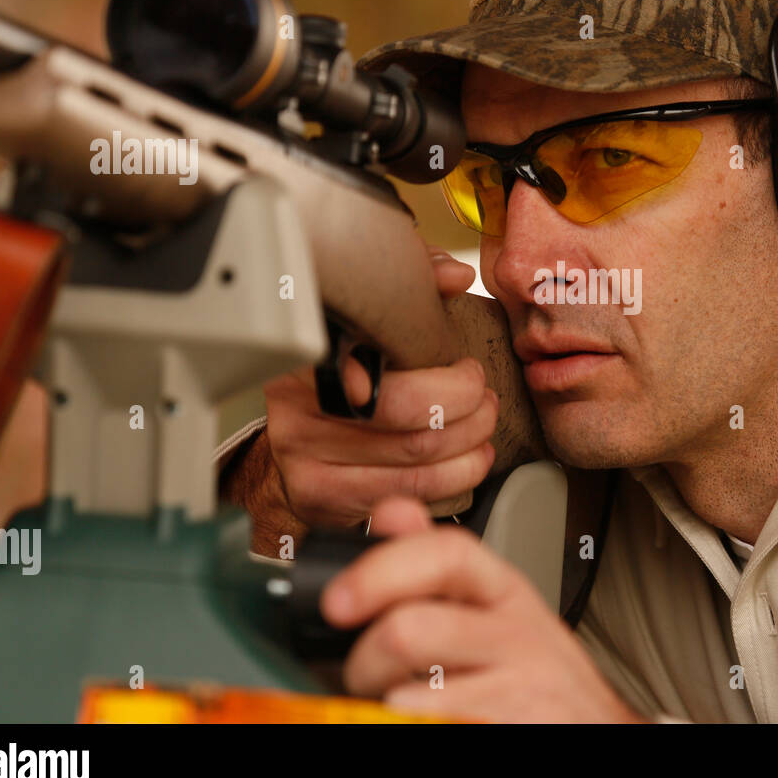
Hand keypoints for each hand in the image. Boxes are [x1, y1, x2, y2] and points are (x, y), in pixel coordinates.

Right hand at [263, 247, 497, 526]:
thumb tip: (454, 276)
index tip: (467, 369)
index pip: (378, 364)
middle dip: (467, 407)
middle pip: (406, 416)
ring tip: (484, 424)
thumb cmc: (338, 371)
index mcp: (307, 356)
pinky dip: (456, 478)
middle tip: (483, 397)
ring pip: (415, 461)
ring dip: (471, 444)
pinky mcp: (324, 501)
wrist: (292, 436)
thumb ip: (411, 287)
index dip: (442, 376)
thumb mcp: (364, 317)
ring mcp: (306, 462)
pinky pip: (408, 493)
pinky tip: (471, 459)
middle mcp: (297, 411)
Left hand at [323, 496, 644, 722]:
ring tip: (392, 707)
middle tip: (361, 677)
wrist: (595, 728)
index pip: (444, 552)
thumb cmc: (530, 674)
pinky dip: (414, 726)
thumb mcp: (491, 607)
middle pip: (414, 628)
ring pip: (415, 693)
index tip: (335, 603)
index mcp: (500, 588)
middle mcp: (517, 630)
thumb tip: (389, 511)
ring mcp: (522, 685)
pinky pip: (438, 726)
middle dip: (364, 660)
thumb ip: (434, 563)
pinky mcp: (521, 728)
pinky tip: (427, 723)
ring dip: (384, 706)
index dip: (381, 570)